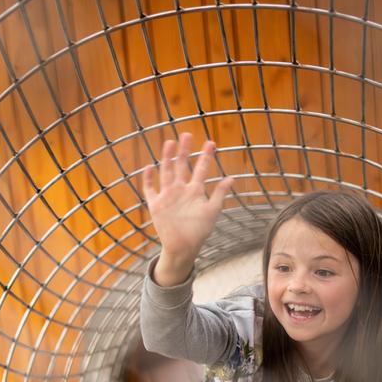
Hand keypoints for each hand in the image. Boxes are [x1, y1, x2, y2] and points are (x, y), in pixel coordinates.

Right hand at [142, 133, 233, 285]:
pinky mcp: (156, 205)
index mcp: (195, 190)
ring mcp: (167, 196)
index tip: (211, 142)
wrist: (183, 247)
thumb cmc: (199, 230)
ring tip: (169, 143)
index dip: (206, 156)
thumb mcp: (212, 210)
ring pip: (166, 172)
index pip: (201, 169)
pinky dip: (148, 179)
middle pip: (182, 165)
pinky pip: (150, 190)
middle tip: (187, 134)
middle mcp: (181, 190)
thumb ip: (219, 193)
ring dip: (167, 158)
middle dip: (184, 151)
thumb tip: (232, 178)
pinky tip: (149, 167)